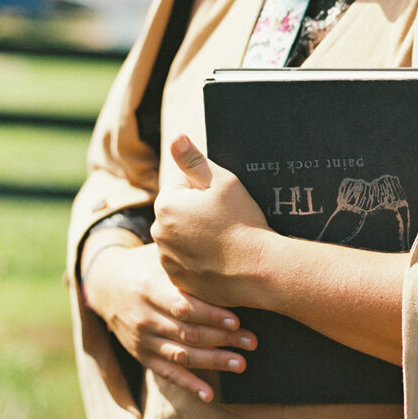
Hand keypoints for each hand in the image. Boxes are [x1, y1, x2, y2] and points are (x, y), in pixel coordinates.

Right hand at [82, 239, 256, 401]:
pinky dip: (188, 385)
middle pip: (187, 333)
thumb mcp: (160, 256)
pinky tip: (209, 394)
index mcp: (150, 288)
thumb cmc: (146, 264)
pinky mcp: (142, 355)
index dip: (211, 315)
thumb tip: (226, 252)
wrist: (107, 284)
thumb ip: (185, 259)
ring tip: (240, 364)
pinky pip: (167, 373)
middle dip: (222, 339)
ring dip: (212, 362)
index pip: (184, 307)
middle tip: (251, 342)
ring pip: (181, 356)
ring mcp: (143, 339)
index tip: (237, 321)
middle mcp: (145, 317)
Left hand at [152, 134, 273, 307]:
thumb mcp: (222, 181)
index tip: (221, 201)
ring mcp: (166, 260)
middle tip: (224, 220)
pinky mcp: (177, 281)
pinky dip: (196, 259)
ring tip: (222, 240)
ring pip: (180, 236)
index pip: (181, 183)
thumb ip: (194, 159)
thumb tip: (175, 138)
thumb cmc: (242, 221)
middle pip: (178, 211)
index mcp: (166, 205)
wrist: (258, 269)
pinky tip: (217, 258)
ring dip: (194, 235)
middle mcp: (158, 233)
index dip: (204, 188)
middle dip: (195, 210)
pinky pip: (184, 261)